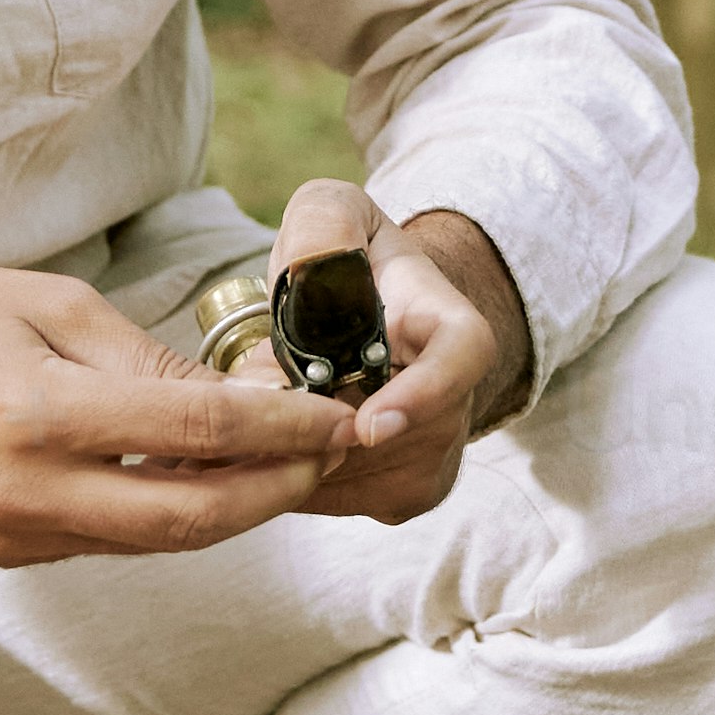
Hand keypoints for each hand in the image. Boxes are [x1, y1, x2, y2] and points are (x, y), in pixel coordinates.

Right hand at [0, 251, 349, 565]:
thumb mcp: (41, 304)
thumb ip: (138, 357)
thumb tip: (230, 399)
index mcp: (41, 416)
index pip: (199, 430)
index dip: (284, 428)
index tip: (340, 416)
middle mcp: (27, 494)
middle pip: (192, 517)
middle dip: (275, 490)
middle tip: (329, 457)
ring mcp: (9, 537)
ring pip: (151, 541)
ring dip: (226, 512)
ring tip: (281, 470)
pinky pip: (102, 543)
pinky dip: (161, 517)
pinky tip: (196, 482)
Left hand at [277, 178, 532, 528]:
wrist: (367, 318)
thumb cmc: (347, 263)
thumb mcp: (331, 214)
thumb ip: (322, 226)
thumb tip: (310, 274)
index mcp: (450, 326)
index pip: (462, 360)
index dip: (423, 396)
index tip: (369, 425)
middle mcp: (457, 399)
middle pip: (395, 438)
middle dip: (316, 430)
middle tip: (251, 399)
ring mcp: (435, 455)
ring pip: (355, 476)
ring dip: (295, 452)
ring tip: (254, 409)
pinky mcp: (403, 494)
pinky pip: (337, 500)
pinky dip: (290, 478)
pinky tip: (265, 440)